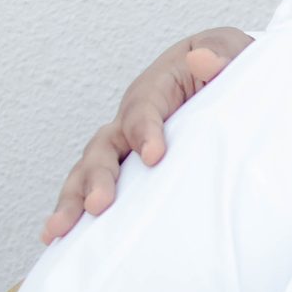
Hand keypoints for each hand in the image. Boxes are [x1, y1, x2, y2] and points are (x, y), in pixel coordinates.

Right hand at [41, 27, 252, 240]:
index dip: (144, 132)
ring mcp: (126, 144)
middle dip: (99, 177)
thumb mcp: (232, 51)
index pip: (144, 109)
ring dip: (73, 200)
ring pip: (91, 170)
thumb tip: (203, 60)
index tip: (155, 157)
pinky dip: (79, 211)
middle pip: (105, 145)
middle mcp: (132, 117)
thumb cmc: (229, 64)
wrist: (226, 74)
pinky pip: (99, 186)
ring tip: (58, 231)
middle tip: (99, 206)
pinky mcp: (131, 168)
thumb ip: (222, 54)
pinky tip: (61, 240)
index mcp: (157, 87)